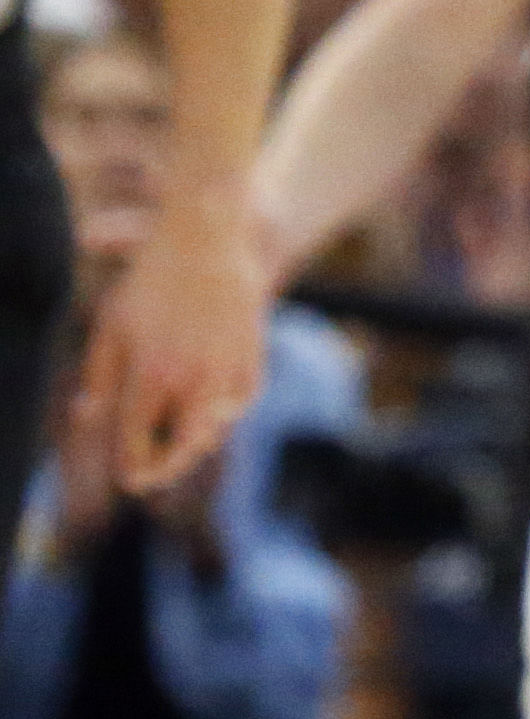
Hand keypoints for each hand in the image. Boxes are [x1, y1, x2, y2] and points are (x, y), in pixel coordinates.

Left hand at [77, 181, 267, 493]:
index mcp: (153, 373)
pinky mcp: (253, 353)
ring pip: (217, 426)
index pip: (137, 438)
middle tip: (151, 477)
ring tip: (177, 444)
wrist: (207, 239)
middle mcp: (194, 377)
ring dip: (195, 441)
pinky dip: (227, 412)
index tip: (128, 479)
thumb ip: (98, 377)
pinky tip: (211, 411)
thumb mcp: (109, 326)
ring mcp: (228, 366)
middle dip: (166, 469)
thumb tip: (88, 416)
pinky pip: (243, 399)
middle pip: (184, 447)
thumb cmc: (150, 282)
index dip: (130, 465)